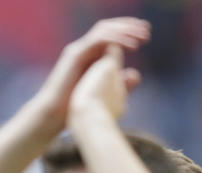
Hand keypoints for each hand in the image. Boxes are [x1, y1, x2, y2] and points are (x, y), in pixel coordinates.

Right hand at [30, 17, 148, 134]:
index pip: (111, 35)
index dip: (128, 32)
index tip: (146, 35)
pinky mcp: (75, 54)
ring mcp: (78, 50)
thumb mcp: (105, 92)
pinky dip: (116, 39)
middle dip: (129, 26)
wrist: (54, 115)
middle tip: (147, 30)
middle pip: (108, 28)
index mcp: (90, 57)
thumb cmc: (75, 108)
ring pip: (104, 30)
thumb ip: (120, 83)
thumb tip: (135, 74)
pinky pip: (98, 39)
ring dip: (124, 30)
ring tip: (141, 36)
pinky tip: (130, 45)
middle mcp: (84, 50)